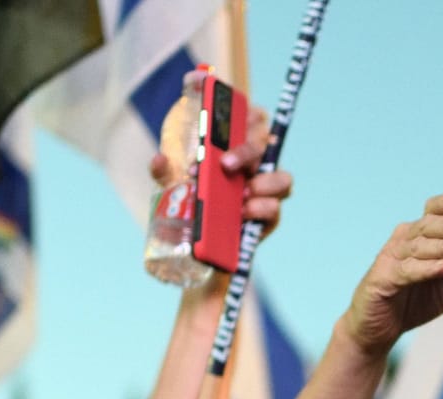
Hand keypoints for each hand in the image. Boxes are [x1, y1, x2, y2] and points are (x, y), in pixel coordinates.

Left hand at [148, 99, 293, 242]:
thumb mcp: (172, 183)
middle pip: (265, 145)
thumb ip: (164, 170)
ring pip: (282, 178)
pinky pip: (274, 207)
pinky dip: (260, 208)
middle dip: (246, 152)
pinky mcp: (269, 216)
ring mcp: (266, 190)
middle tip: (225, 164)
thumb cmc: (190, 201)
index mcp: (237, 145)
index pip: (254, 118)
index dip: (249, 116)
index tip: (232, 123)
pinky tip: (243, 211)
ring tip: (241, 193)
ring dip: (263, 183)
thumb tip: (159, 160)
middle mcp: (256, 164)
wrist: (196, 239)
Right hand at [339, 193, 442, 354]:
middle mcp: (402, 242)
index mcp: (417, 238)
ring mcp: (390, 258)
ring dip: (440, 245)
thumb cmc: (412, 302)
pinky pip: (407, 270)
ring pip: (417, 247)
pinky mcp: (382, 278)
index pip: (431, 214)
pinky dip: (426, 268)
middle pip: (425, 226)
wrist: (378, 329)